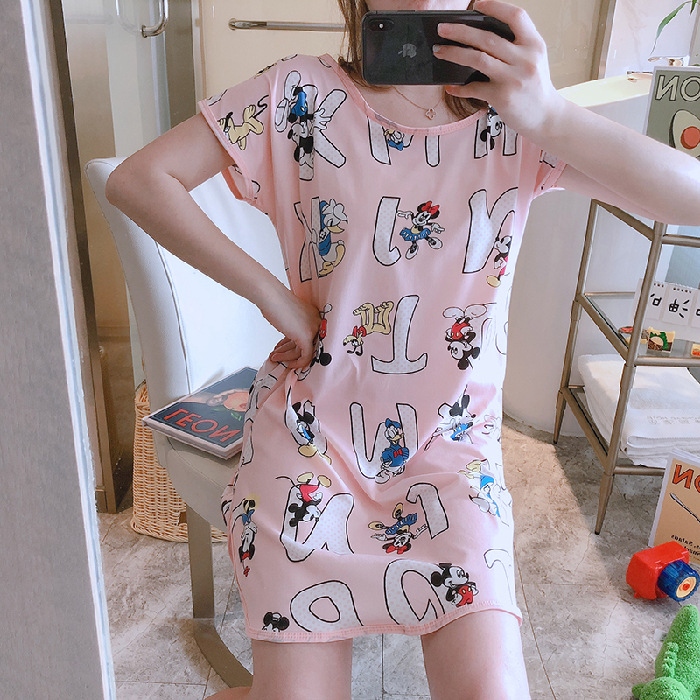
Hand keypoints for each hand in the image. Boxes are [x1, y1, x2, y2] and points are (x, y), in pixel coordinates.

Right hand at [265, 295, 320, 369]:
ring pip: (303, 351)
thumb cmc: (276, 302)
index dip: (294, 346)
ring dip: (287, 356)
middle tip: (278, 355)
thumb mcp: (290, 318)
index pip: (308, 337)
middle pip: (306, 345)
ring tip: (275, 356)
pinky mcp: (306, 337)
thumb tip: (290, 340)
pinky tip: (284, 361)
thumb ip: (294, 328)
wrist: (271, 297)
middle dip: (289, 352)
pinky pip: (305, 356)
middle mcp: (317, 323)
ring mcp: (313, 330)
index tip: (285, 350)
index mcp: (315, 316)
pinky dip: (295, 362)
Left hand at [434, 0, 564, 136]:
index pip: (516, 16)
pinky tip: (451, 87)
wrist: (545, 116)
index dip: (495, 7)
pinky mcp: (503, 97)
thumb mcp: (533, 59)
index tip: (476, 4)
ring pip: (478, 59)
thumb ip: (516, 45)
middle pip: (487, 38)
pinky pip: (475, 88)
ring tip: (440, 50)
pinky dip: (460, 88)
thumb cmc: (535, 86)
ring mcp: (513, 78)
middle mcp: (525, 59)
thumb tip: (480, 34)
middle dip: (460, 31)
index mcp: (534, 44)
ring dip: (454, 53)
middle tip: (442, 29)